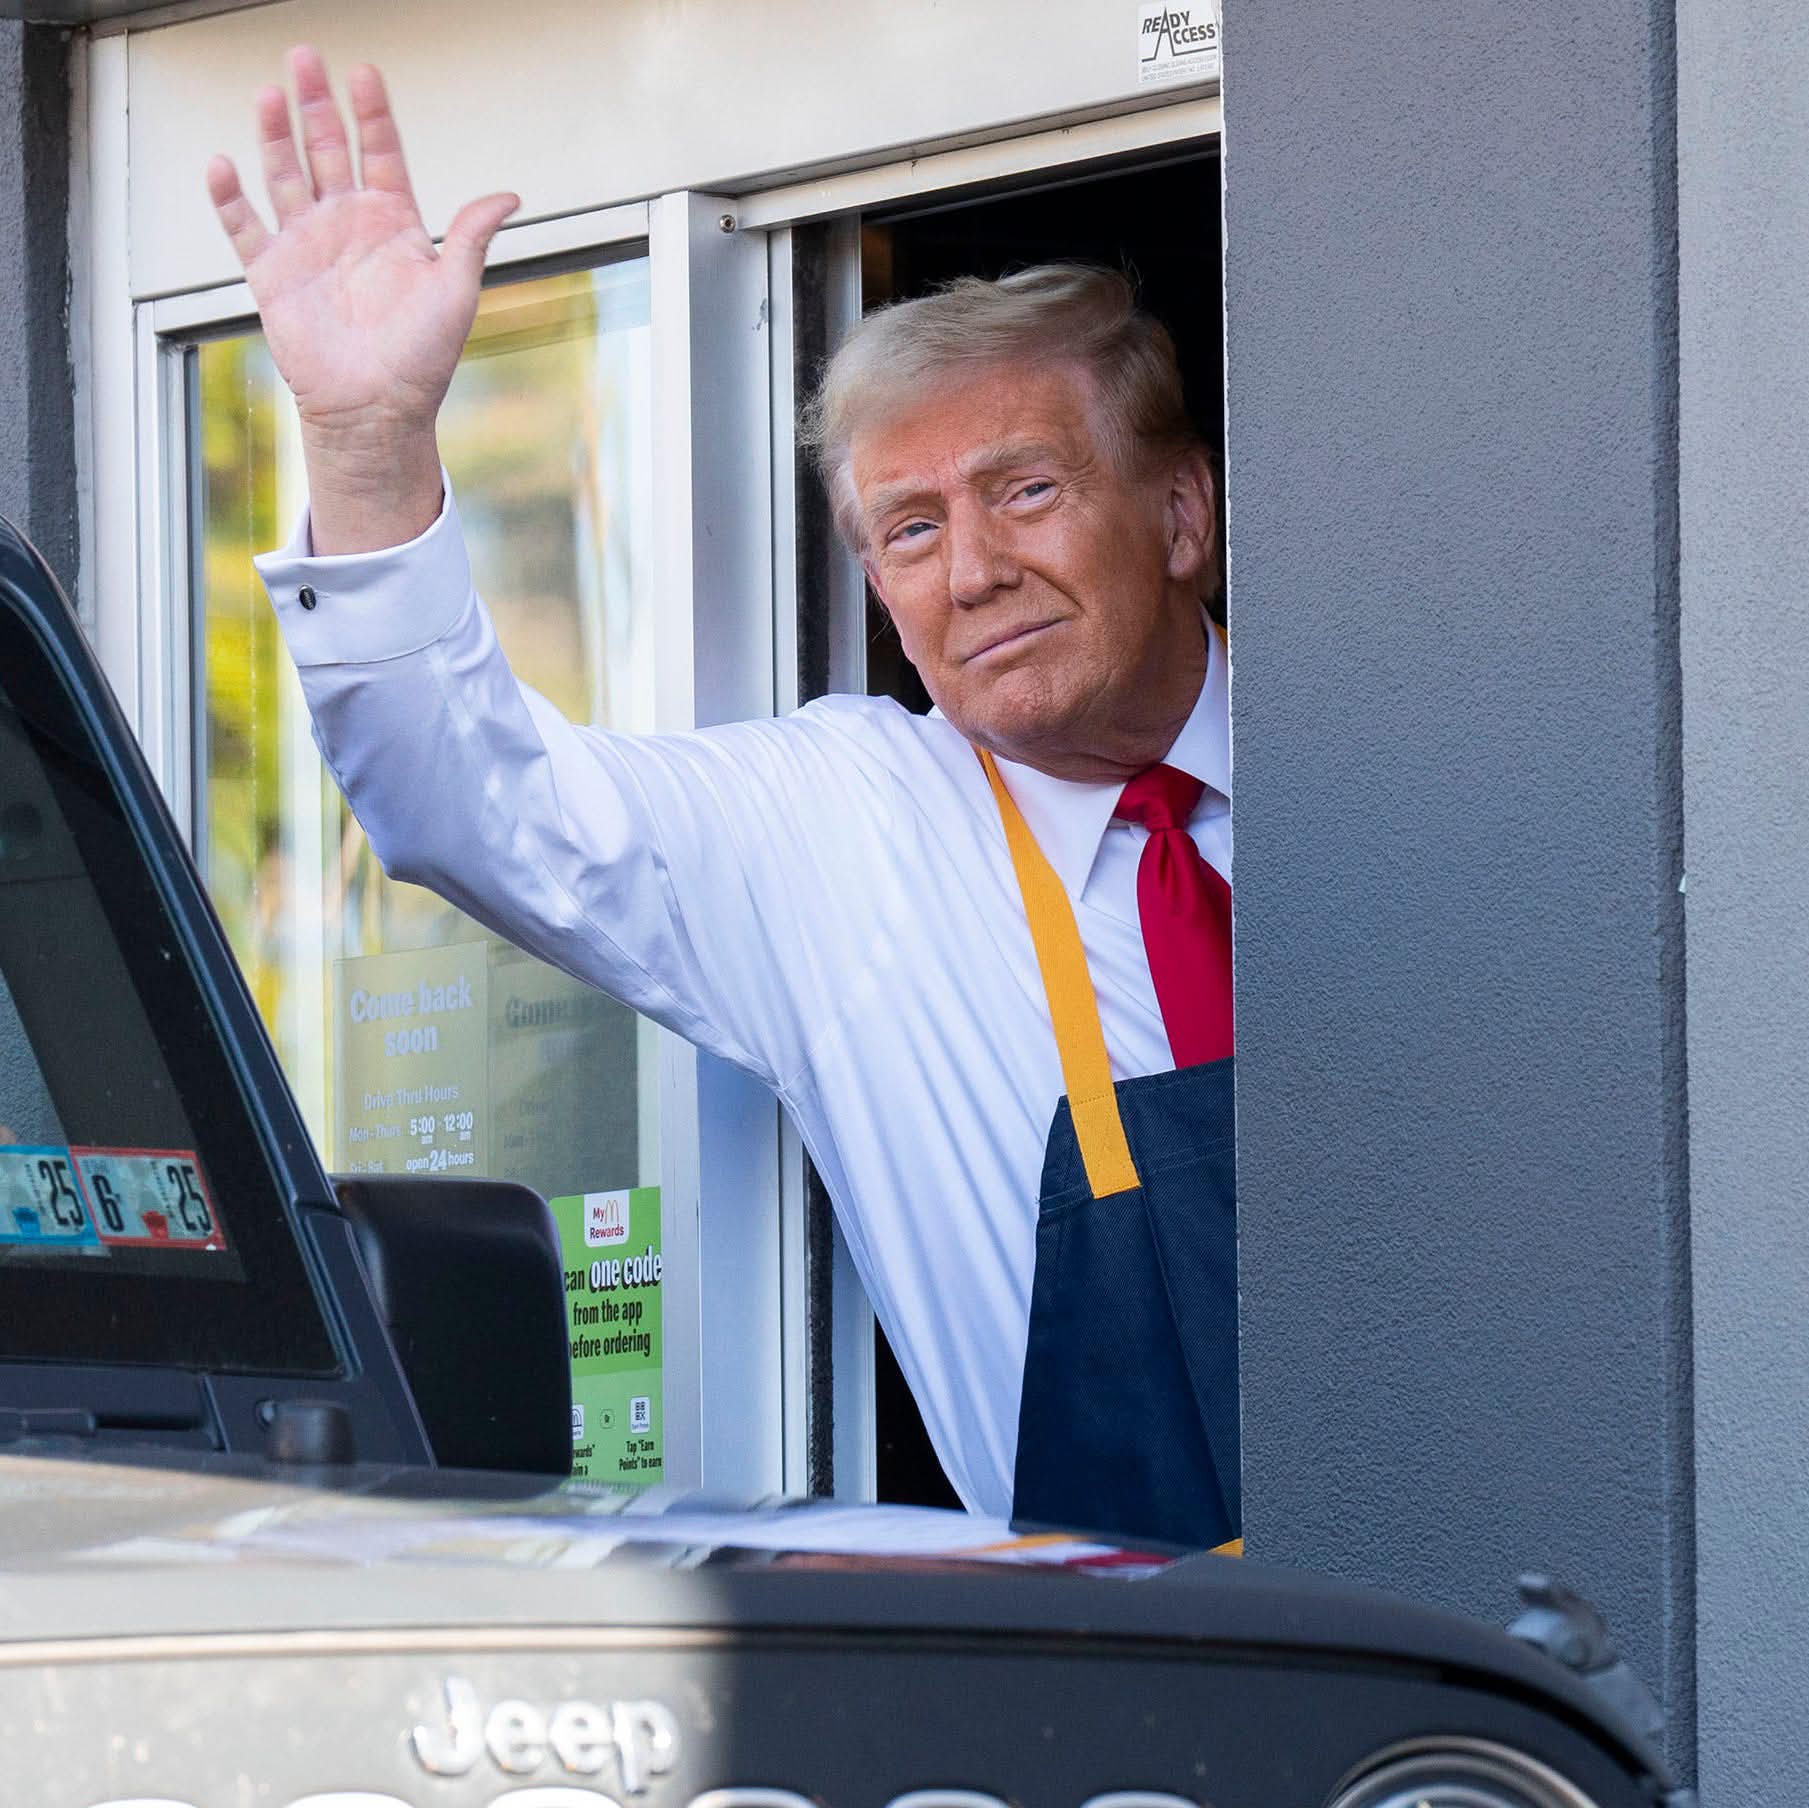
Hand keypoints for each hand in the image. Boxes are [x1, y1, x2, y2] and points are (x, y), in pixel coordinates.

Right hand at [207, 46, 518, 550]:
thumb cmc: (422, 359)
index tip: (364, 74)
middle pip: (326, 149)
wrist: (377, 410)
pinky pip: (244, 227)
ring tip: (269, 94)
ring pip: (284, 174)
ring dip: (275, 135)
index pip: (381, 152)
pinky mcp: (272, 275)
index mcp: (393, 224)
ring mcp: (307, 245)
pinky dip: (231, 198)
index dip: (372, 114)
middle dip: (315, 104)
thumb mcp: (457, 291)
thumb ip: (472, 236)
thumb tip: (510, 196)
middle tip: (304, 58)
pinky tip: (225, 164)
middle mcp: (347, 225)